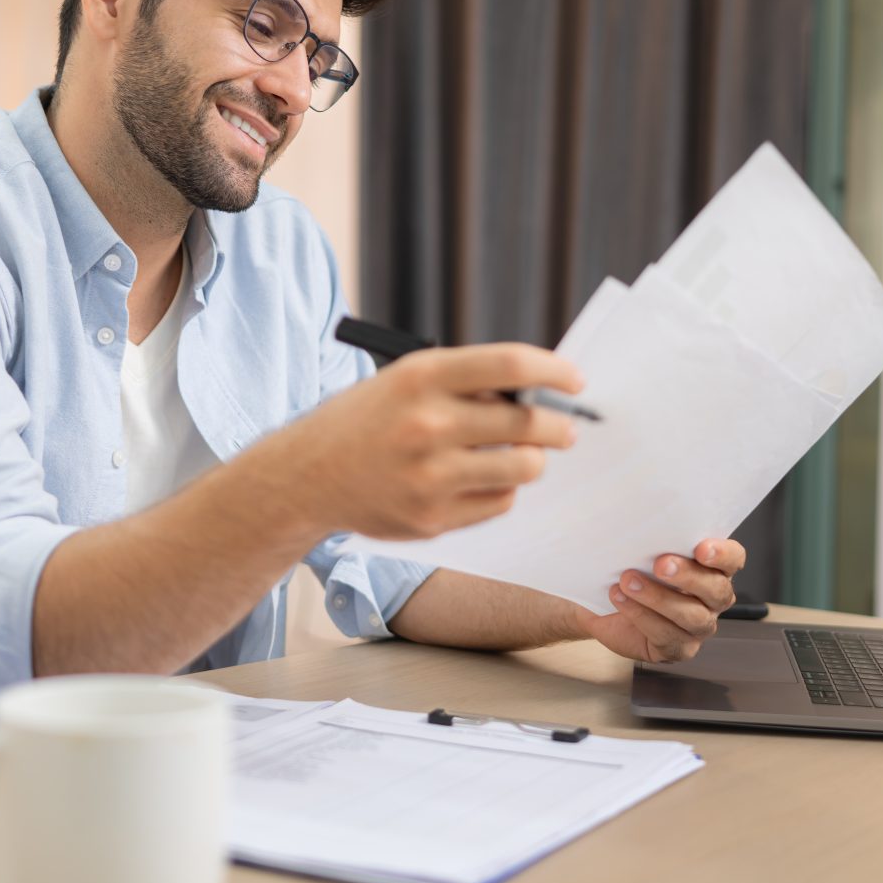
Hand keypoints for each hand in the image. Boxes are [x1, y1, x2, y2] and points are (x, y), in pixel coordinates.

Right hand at [263, 343, 584, 541]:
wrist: (308, 475)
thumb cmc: (369, 419)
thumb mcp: (407, 379)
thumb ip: (467, 382)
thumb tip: (540, 393)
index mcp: (422, 377)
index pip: (510, 366)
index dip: (554, 371)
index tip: (574, 380)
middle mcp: (426, 425)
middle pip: (527, 424)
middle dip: (560, 426)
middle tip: (565, 428)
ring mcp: (429, 476)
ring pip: (523, 469)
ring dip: (534, 460)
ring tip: (526, 455)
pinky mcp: (431, 517)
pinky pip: (499, 503)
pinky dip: (503, 490)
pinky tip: (485, 480)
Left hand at [574, 538, 745, 664]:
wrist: (608, 604)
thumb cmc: (632, 571)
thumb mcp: (643, 549)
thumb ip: (654, 538)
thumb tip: (640, 518)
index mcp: (714, 568)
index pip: (734, 558)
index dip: (723, 554)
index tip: (701, 547)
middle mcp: (713, 599)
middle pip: (716, 589)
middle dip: (688, 576)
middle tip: (660, 564)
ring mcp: (699, 626)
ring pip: (693, 616)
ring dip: (658, 598)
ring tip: (629, 581)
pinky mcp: (679, 648)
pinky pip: (666, 636)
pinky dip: (640, 615)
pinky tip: (621, 599)